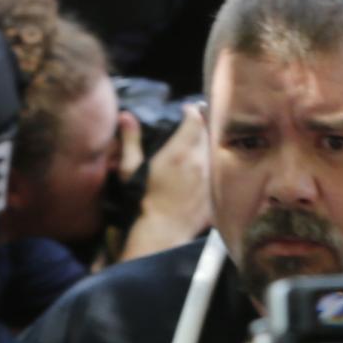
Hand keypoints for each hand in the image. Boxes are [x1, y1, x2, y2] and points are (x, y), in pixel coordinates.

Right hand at [120, 103, 210, 258]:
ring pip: (213, 151)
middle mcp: (200, 160)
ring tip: (194, 150)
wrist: (162, 232)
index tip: (186, 111)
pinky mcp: (215, 190)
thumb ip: (131, 140)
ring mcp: (210, 176)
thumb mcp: (131, 169)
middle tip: (189, 128)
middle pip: (207, 132)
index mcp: (180, 151)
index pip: (195, 118)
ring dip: (205, 147)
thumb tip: (126, 116)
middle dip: (199, 127)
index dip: (192, 111)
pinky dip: (209, 167)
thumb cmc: (143, 201)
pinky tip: (198, 174)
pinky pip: (216, 171)